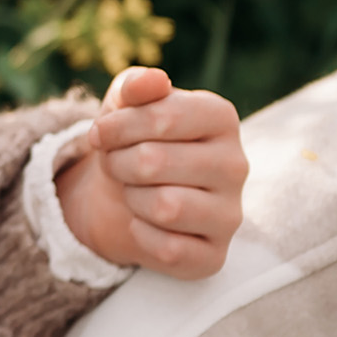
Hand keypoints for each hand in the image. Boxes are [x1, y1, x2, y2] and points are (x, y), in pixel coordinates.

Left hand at [54, 66, 246, 279]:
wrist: (121, 191)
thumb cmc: (130, 139)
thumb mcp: (124, 103)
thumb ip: (136, 85)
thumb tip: (153, 80)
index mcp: (220, 117)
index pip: (163, 116)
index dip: (116, 126)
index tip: (101, 133)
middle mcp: (236, 165)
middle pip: (154, 162)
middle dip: (118, 163)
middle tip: (118, 164)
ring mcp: (231, 214)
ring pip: (165, 207)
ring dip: (132, 198)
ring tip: (135, 191)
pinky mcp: (215, 256)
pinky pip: (168, 250)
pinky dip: (140, 235)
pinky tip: (145, 224)